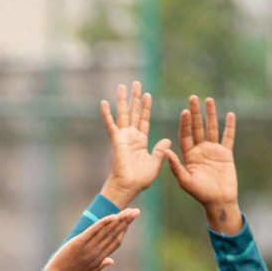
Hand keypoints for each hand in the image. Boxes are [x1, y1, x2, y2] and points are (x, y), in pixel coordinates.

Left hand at [44, 209, 139, 270]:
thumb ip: (100, 265)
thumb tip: (111, 261)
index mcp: (99, 259)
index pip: (115, 242)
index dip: (123, 230)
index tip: (130, 221)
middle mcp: (97, 252)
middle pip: (115, 234)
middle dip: (126, 222)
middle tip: (136, 211)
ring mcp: (89, 248)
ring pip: (107, 231)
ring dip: (119, 219)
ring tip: (129, 210)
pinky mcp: (79, 243)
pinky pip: (94, 231)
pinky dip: (104, 223)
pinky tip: (114, 216)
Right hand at [99, 81, 171, 207]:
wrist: (128, 186)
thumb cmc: (140, 180)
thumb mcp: (155, 163)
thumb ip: (160, 150)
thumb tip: (168, 140)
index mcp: (140, 141)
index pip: (144, 120)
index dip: (146, 107)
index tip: (148, 95)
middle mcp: (131, 137)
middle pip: (134, 112)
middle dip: (135, 98)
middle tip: (136, 84)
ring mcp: (123, 137)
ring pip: (123, 114)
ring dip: (123, 100)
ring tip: (123, 86)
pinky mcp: (116, 141)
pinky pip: (111, 125)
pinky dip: (106, 114)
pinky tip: (103, 103)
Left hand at [164, 96, 241, 233]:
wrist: (218, 200)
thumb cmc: (200, 193)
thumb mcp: (185, 180)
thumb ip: (176, 166)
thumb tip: (164, 152)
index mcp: (188, 155)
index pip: (185, 136)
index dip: (184, 124)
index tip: (184, 111)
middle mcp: (200, 150)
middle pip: (197, 128)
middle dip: (195, 113)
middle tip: (193, 98)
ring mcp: (213, 150)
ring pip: (212, 128)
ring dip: (211, 115)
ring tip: (209, 100)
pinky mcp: (226, 153)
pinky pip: (228, 137)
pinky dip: (229, 126)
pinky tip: (229, 114)